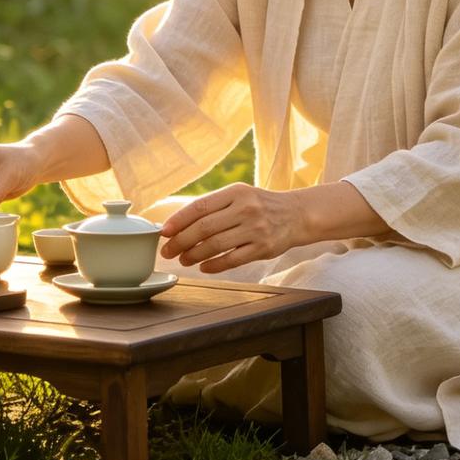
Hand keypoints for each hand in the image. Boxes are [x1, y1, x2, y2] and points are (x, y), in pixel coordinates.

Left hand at [158, 183, 310, 273]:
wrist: (296, 214)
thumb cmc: (259, 205)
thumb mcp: (239, 195)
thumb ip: (213, 206)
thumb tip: (177, 223)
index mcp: (236, 192)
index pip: (200, 207)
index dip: (178, 220)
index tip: (164, 232)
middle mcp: (246, 208)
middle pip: (204, 228)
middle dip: (181, 241)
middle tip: (168, 251)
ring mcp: (255, 229)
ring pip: (216, 245)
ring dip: (194, 255)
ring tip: (184, 260)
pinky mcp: (264, 248)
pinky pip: (232, 260)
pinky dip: (214, 266)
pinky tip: (204, 268)